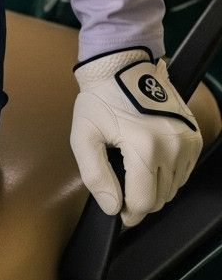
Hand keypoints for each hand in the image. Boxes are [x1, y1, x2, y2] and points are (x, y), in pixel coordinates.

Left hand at [70, 46, 203, 227]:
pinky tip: (150, 160)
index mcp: (145, 147)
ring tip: (134, 167)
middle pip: (160, 199)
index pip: (144, 202)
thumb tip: (113, 207)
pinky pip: (183, 173)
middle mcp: (173, 146)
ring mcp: (187, 141)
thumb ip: (95, 176)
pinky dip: (167, 174)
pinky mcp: (195, 137)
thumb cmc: (100, 99)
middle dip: (139, 199)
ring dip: (154, 187)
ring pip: (173, 188)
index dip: (128, 213)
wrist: (122, 66)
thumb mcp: (84, 136)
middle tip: (122, 184)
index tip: (117, 209)